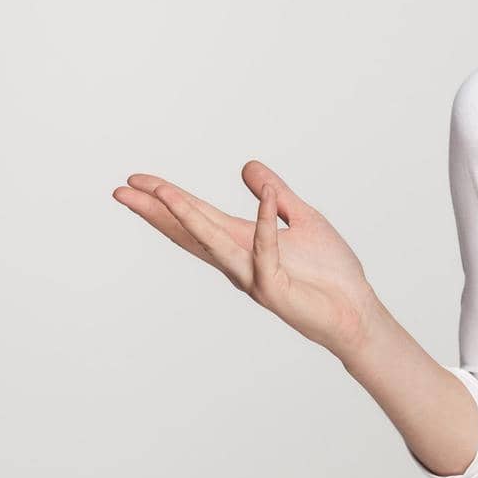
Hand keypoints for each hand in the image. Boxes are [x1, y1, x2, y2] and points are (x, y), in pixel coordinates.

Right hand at [114, 161, 380, 358]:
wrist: (355, 312)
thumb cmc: (329, 273)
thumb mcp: (304, 219)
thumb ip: (276, 195)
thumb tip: (249, 166)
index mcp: (242, 243)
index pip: (198, 217)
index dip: (168, 200)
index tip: (137, 182)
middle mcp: (239, 261)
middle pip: (191, 231)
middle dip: (158, 210)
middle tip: (122, 190)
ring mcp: (252, 277)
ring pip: (215, 242)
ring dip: (190, 217)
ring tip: (165, 194)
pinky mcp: (275, 287)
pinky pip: (268, 251)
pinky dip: (268, 224)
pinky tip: (265, 197)